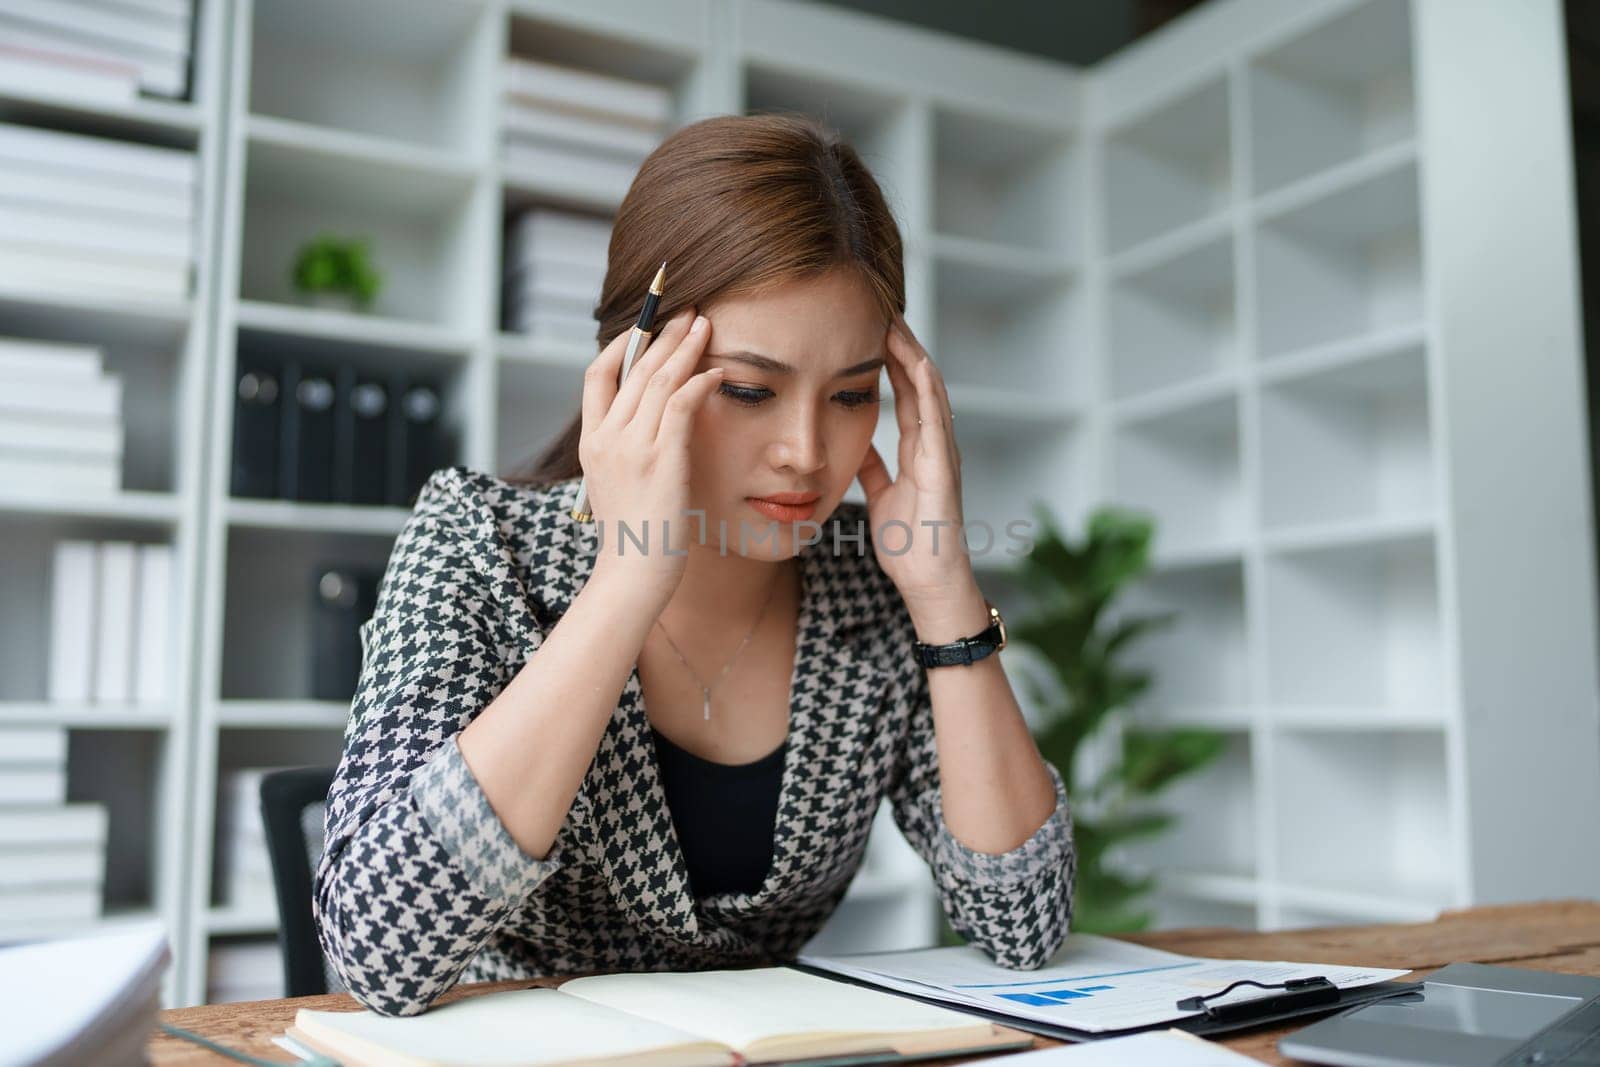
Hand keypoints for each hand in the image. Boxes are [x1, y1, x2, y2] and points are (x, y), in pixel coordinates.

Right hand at [578, 307, 723, 603]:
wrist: (632, 576)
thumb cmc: (634, 539)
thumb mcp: (618, 487)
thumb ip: (627, 453)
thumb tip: (651, 429)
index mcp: (591, 442)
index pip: (597, 375)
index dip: (622, 345)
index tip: (648, 327)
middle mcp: (606, 438)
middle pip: (634, 368)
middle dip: (664, 333)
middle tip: (690, 311)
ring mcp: (631, 447)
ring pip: (658, 379)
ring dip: (685, 347)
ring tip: (707, 325)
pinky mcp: (660, 460)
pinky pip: (680, 405)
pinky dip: (699, 382)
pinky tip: (716, 372)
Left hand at [855, 313, 978, 609]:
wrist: (928, 583)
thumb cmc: (909, 545)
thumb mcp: (881, 496)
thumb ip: (873, 467)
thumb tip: (855, 443)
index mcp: (918, 451)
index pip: (904, 393)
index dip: (889, 361)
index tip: (870, 329)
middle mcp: (934, 445)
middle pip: (918, 383)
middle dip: (901, 345)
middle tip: (880, 307)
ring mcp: (943, 453)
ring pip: (930, 391)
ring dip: (913, 354)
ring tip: (895, 320)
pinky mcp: (944, 468)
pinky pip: (936, 420)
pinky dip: (927, 388)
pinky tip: (916, 361)